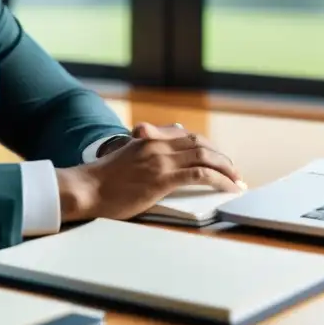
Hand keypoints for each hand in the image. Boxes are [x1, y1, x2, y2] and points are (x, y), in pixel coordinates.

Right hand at [56, 132, 244, 222]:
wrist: (86, 188)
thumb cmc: (102, 180)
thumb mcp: (124, 158)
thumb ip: (143, 154)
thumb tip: (158, 161)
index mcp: (149, 138)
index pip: (187, 136)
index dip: (207, 147)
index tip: (218, 159)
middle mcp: (158, 144)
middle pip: (200, 144)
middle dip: (221, 157)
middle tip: (234, 171)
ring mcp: (161, 160)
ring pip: (204, 156)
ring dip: (225, 168)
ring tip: (236, 181)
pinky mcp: (162, 178)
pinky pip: (200, 174)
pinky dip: (219, 179)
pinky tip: (227, 187)